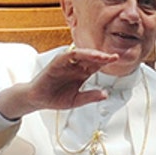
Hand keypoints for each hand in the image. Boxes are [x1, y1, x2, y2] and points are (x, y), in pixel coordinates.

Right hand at [0, 47, 118, 118]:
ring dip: (91, 54)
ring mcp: (66, 63)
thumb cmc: (56, 98)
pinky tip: (82, 55)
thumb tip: (106, 95)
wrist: (39, 99)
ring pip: (81, 55)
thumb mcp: (76, 100)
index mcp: (82, 73)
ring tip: (101, 56)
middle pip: (92, 58)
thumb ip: (90, 97)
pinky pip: (66, 56)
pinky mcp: (56, 63)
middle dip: (102, 57)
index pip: (97, 65)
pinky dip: (74, 54)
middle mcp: (76, 66)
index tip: (117, 60)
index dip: (107, 62)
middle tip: (113, 57)